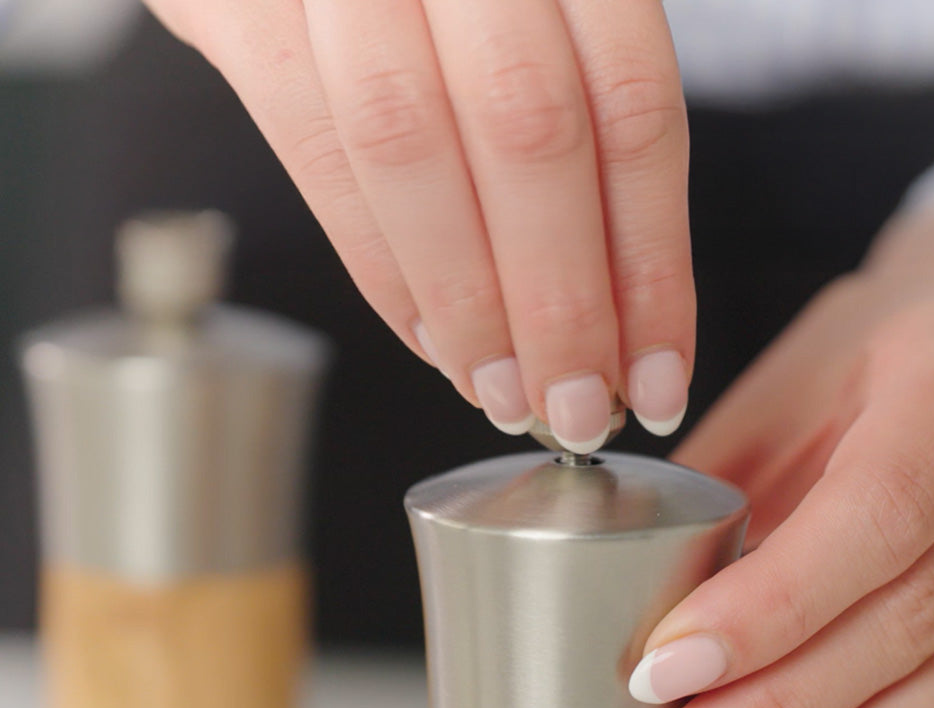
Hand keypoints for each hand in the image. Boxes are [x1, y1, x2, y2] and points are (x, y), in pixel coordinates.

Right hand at [144, 0, 692, 451]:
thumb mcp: (549, 19)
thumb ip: (588, 134)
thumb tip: (620, 322)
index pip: (632, 112)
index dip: (651, 268)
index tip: (656, 378)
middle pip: (530, 135)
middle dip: (559, 305)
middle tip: (576, 411)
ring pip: (414, 150)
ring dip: (468, 305)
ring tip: (504, 396)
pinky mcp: (245, 4)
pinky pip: (318, 154)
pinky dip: (384, 272)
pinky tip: (434, 342)